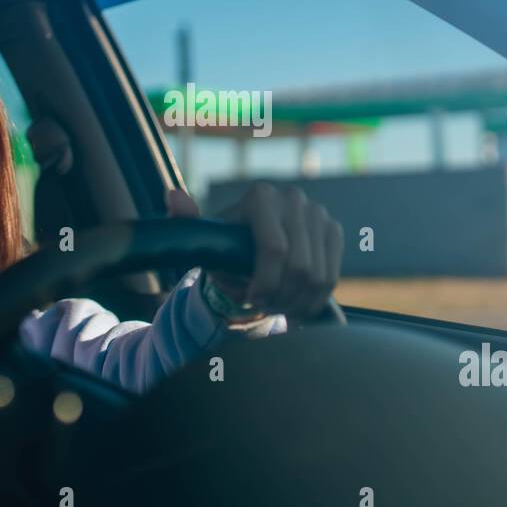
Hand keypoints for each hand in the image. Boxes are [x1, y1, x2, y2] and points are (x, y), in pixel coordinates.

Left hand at [166, 184, 343, 320]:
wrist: (254, 244)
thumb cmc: (227, 245)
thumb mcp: (207, 239)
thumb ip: (187, 223)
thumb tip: (173, 198)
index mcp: (260, 197)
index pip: (274, 249)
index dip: (265, 283)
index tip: (251, 301)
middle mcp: (293, 199)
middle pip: (300, 266)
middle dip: (280, 297)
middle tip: (263, 309)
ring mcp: (318, 213)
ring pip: (318, 276)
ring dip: (296, 302)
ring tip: (276, 308)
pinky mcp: (333, 231)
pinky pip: (331, 277)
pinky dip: (314, 300)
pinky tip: (295, 305)